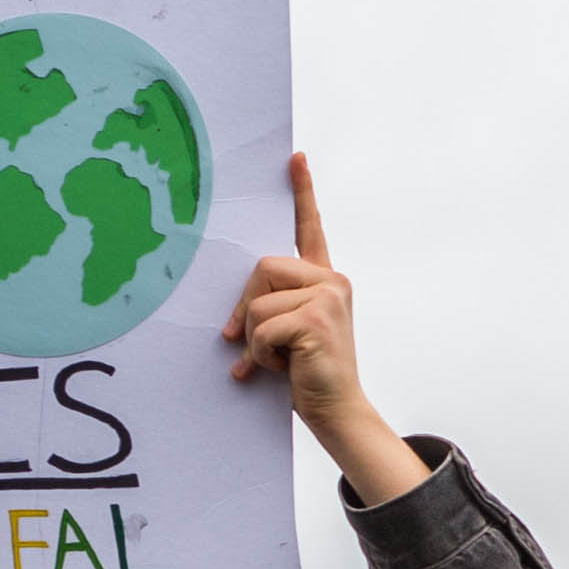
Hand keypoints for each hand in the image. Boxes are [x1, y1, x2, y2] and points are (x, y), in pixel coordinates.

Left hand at [218, 157, 423, 496]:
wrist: (338, 410)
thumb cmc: (310, 375)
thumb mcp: (287, 335)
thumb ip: (270, 314)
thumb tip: (229, 328)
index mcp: (326, 281)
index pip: (312, 228)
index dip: (303, 191)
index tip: (296, 158)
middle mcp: (332, 281)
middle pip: (262, 268)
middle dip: (246, 309)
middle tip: (252, 344)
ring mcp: (328, 297)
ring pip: (258, 302)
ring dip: (255, 340)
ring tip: (278, 360)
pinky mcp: (317, 318)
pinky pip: (261, 326)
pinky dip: (261, 355)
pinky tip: (285, 368)